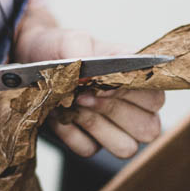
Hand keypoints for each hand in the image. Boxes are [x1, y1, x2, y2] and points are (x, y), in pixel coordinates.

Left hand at [18, 21, 164, 158]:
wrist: (33, 61)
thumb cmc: (62, 49)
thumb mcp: (73, 41)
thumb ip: (89, 51)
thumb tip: (107, 73)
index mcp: (139, 79)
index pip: (156, 97)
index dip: (133, 94)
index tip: (103, 85)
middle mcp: (134, 108)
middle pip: (148, 128)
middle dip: (112, 111)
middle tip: (82, 95)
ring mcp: (114, 129)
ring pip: (125, 147)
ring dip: (95, 126)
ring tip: (73, 103)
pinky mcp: (90, 143)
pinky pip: (89, 149)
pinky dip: (70, 133)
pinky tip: (59, 114)